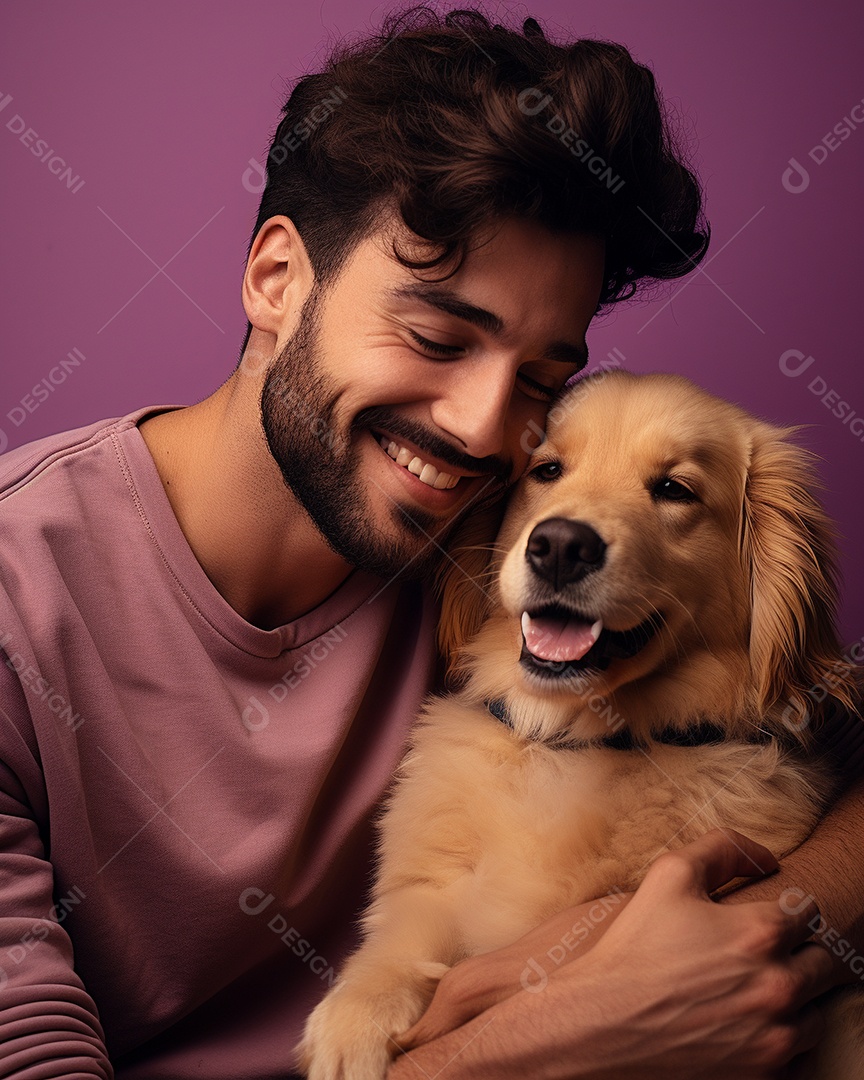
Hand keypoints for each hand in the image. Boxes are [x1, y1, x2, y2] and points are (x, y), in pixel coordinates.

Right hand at [389, 829, 839, 1078]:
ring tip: (752, 990)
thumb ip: (724, 848)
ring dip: (794, 998)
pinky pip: (799, 1055)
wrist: (600, 1023)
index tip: (762, 917)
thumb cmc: (633, 946)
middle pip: (821, 962)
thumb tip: (767, 856)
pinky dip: (780, 1038)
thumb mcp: (670, 874)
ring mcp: (774, 1036)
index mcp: (762, 932)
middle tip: (757, 955)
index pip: (808, 911)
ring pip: (815, 1011)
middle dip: (796, 953)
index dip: (784, 909)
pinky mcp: (764, 1074)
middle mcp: (777, 985)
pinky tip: (746, 1024)